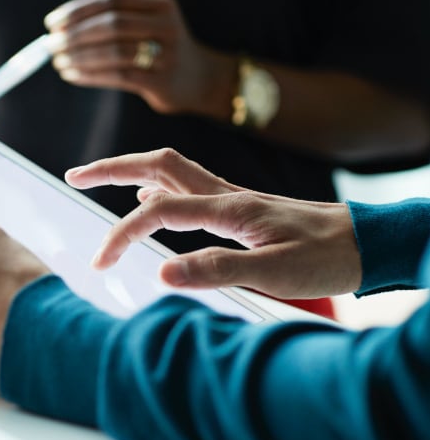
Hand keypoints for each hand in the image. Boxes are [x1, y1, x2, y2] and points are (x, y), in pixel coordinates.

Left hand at [44, 0, 235, 118]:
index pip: (111, 0)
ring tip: (58, 63)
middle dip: (75, 35)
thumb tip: (62, 30)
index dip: (78, 11)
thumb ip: (116, 23)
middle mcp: (166, 25)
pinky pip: (118, 76)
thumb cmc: (162, 53)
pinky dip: (90, 75)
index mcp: (160, 5)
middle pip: (111, 24)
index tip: (52, 23)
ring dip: (79, 57)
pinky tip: (73, 75)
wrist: (201, 81)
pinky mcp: (161, 81)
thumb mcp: (148, 27)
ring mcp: (166, 54)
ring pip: (113, 51)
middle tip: (50, 45)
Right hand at [66, 148, 361, 298]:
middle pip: (157, 165)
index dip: (122, 235)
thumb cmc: (325, 257)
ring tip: (99, 181)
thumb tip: (162, 274)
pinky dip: (159, 188)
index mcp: (229, 208)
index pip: (158, 211)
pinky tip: (151, 202)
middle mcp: (225, 194)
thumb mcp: (275, 271)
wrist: (364, 241)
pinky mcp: (238, 207)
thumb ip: (218, 270)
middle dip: (111, 168)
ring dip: (131, 172)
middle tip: (74, 176)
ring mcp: (230, 197)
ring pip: (171, 171)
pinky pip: (188, 186)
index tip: (101, 262)